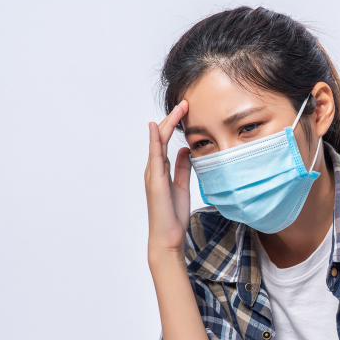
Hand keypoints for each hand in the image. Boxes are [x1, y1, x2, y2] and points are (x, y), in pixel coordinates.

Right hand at [145, 99, 191, 258]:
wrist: (168, 236)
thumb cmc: (173, 214)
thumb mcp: (182, 186)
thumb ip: (182, 168)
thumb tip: (186, 150)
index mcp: (161, 169)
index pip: (166, 141)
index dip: (175, 124)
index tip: (187, 110)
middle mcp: (154, 168)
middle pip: (161, 137)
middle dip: (173, 118)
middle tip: (186, 102)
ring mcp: (152, 173)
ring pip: (158, 142)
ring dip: (167, 123)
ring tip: (180, 107)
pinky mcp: (155, 180)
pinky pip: (154, 156)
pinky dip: (154, 140)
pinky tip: (155, 127)